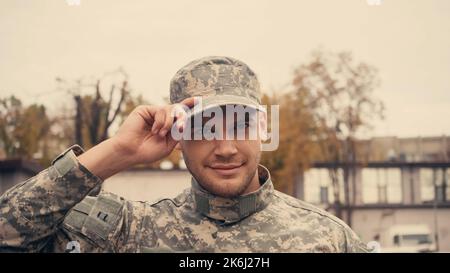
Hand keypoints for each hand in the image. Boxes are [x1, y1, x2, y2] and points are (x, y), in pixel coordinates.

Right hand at [78, 97, 195, 179]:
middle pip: (178, 110)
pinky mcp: (146, 109)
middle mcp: (162, 118)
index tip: (199, 101)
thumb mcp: (169, 144)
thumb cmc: (148, 151)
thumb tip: (186, 120)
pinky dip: (161, 121)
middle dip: (181, 117)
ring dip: (169, 123)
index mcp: (168, 126)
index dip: (189, 106)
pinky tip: (155, 130)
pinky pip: (161, 110)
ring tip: (160, 134)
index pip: (181, 115)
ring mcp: (154, 113)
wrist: (131, 152)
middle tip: (179, 128)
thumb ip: (178, 131)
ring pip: (171, 109)